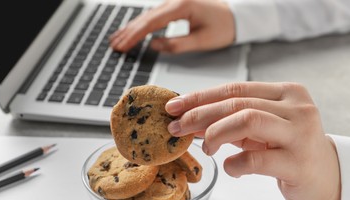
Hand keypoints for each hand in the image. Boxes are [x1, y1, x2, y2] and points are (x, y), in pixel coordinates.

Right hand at [109, 0, 235, 52]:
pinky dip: (141, 24)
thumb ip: (176, 44)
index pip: (152, 22)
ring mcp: (174, 1)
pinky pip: (153, 15)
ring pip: (147, 15)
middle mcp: (175, 0)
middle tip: (114, 45)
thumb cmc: (223, 28)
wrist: (236, 16)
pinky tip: (132, 30)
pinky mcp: (174, 6)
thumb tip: (153, 45)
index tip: (122, 46)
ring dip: (131, 28)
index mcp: (182, 6)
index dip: (135, 35)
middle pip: (146, 17)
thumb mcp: (201, 41)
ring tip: (117, 40)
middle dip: (128, 32)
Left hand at [165, 82, 340, 199]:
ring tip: (206, 149)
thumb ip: (231, 121)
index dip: (200, 97)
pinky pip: (256, 159)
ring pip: (248, 120)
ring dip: (216, 134)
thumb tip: (190, 119)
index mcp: (286, 92)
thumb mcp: (260, 130)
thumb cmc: (289, 149)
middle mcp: (296, 107)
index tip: (174, 106)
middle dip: (200, 115)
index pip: (235, 88)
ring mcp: (300, 133)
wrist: (326, 177)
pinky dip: (235, 164)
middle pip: (237, 103)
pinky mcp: (298, 162)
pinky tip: (231, 168)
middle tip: (177, 128)